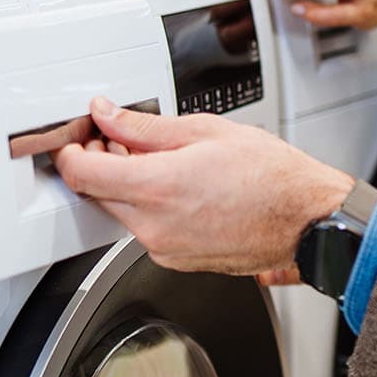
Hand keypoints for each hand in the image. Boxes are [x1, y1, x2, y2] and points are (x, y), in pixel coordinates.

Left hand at [53, 99, 353, 276]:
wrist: (306, 221)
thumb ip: (145, 127)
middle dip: (100, 164)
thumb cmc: (272, 177)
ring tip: (160, 161)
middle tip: (119, 139)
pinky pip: (146, 230)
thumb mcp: (205, 131)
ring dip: (126, 186)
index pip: (81, 174)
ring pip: (121, 212)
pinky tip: (177, 188)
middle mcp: (155, 226)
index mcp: (158, 187)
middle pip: (97, 194)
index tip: (76, 139)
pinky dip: (149, 207)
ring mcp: (165, 248)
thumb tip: (109, 116)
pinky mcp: (177, 260)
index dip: (70, 152)